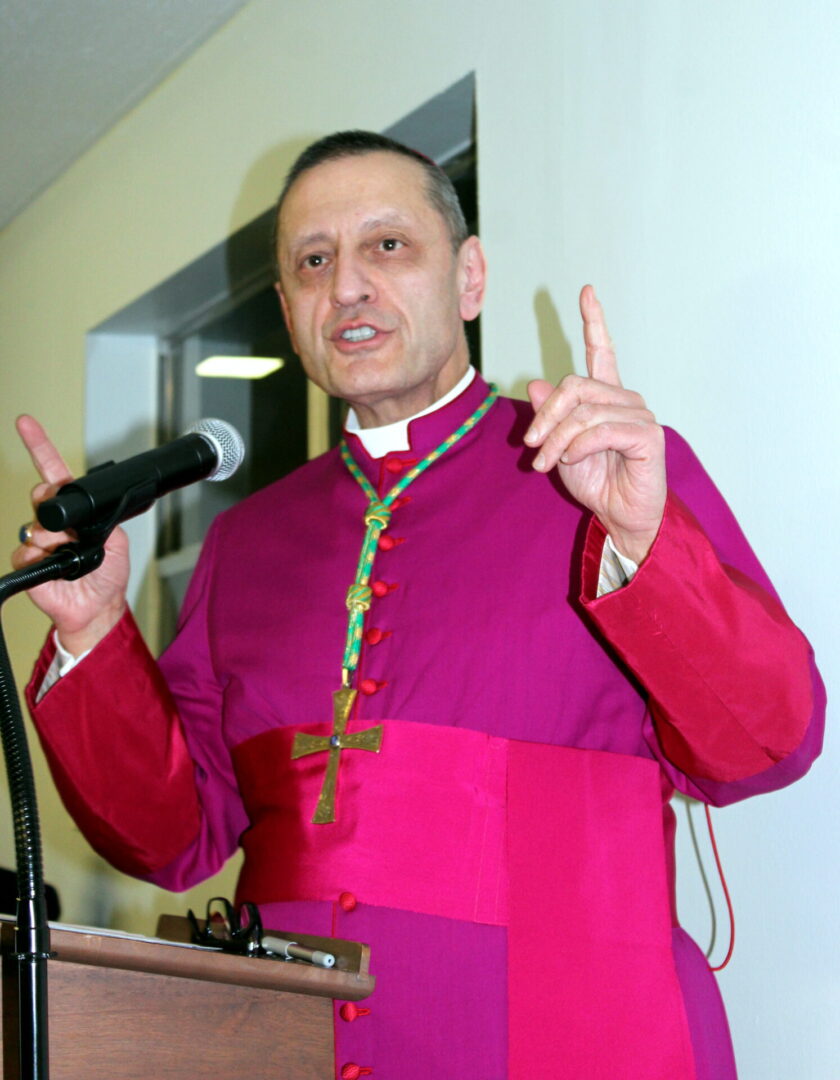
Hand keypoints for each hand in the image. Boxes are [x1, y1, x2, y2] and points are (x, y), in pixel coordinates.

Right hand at [12, 415, 128, 655]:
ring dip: (53, 540)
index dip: (40, 447)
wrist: (97, 608)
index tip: (26, 423)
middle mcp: (54, 523)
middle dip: (50, 502)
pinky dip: (41, 558)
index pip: (54, 473)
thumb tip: (88, 512)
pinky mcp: (29, 562)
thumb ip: (103, 519)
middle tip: (66, 525)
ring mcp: (39, 541)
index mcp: (76, 513)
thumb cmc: (108, 577)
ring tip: (69, 554)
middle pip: (40, 495)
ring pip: (35, 526)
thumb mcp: (117, 541)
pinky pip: (27, 551)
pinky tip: (54, 566)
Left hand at [524, 286, 665, 562]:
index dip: (594, 321)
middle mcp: (625, 400)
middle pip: (575, 385)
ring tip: (546, 463)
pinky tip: (573, 460)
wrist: (620, 517)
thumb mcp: (560, 449)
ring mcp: (639, 416)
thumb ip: (551, 418)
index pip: (602, 352)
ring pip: (583, 411)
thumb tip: (537, 385)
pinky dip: (578, 446)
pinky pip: (601, 429)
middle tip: (531, 446)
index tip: (587, 292)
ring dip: (557, 440)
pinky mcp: (647, 436)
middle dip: (546, 417)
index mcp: (606, 399)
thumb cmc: (597, 484)